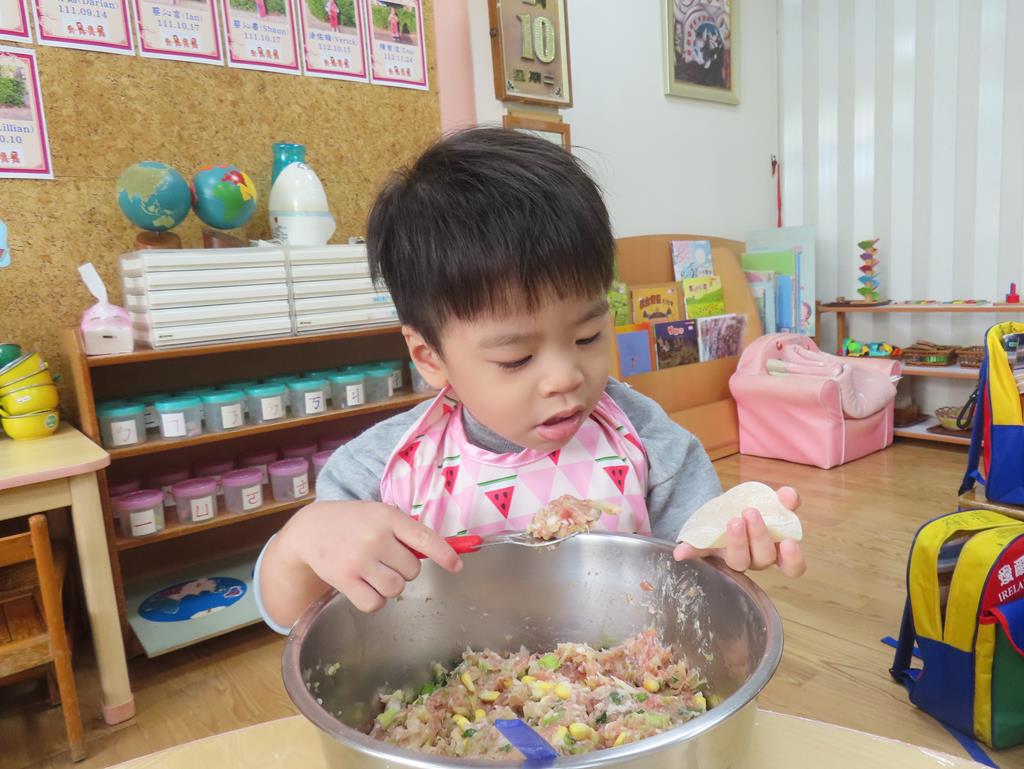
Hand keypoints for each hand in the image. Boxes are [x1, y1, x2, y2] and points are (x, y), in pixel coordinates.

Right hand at [277, 500, 461, 613]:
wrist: (310, 530)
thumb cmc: (353, 522)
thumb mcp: (379, 514)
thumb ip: (406, 531)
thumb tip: (443, 553)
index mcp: (388, 517)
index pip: (425, 538)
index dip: (445, 554)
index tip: (456, 566)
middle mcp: (375, 538)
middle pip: (412, 570)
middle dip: (405, 569)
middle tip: (387, 561)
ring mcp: (359, 560)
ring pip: (396, 588)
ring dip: (391, 586)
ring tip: (375, 573)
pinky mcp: (344, 580)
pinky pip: (375, 603)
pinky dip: (375, 600)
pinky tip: (365, 587)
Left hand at [672, 486, 805, 576]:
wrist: (728, 509)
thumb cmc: (755, 509)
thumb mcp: (770, 501)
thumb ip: (782, 500)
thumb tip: (790, 495)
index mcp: (775, 550)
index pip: (792, 567)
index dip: (793, 559)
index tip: (789, 542)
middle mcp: (755, 559)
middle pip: (762, 559)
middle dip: (759, 536)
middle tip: (751, 513)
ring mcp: (732, 557)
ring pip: (738, 561)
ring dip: (736, 542)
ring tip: (733, 520)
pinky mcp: (709, 550)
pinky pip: (700, 554)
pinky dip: (690, 553)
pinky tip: (681, 551)